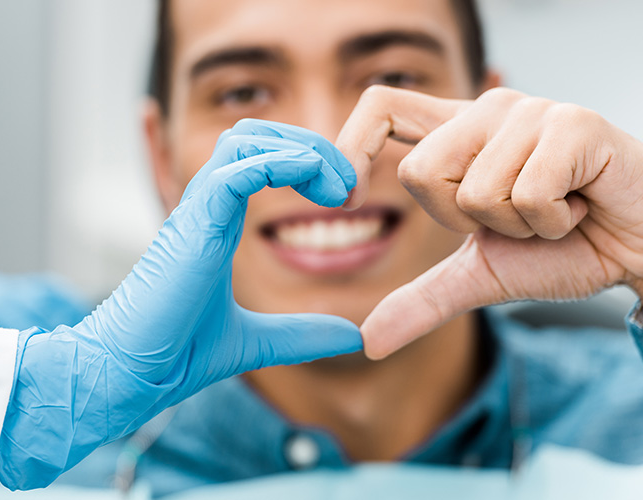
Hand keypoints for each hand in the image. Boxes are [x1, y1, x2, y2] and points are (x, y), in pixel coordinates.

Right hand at [0, 119, 361, 488]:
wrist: (132, 372)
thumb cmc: (176, 353)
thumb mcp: (259, 341)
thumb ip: (303, 334)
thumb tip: (354, 337)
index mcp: (218, 221)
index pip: (260, 158)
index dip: (305, 162)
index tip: (344, 198)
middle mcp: (206, 205)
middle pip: (257, 134)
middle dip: (309, 145)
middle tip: (347, 186)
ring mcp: (198, 209)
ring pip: (247, 139)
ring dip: (301, 150)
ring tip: (336, 188)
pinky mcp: (195, 222)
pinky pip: (239, 168)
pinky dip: (281, 163)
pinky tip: (312, 182)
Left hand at [336, 86, 642, 358]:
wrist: (637, 249)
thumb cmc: (562, 248)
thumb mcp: (479, 274)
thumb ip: (422, 299)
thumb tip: (367, 342)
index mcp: (455, 134)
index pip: (379, 107)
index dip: (351, 147)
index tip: (348, 198)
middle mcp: (485, 111)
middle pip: (419, 172)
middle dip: (463, 221)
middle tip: (512, 217)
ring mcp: (529, 112)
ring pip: (474, 191)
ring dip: (516, 226)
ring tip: (552, 211)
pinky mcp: (572, 124)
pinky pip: (526, 195)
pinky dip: (551, 223)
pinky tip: (578, 205)